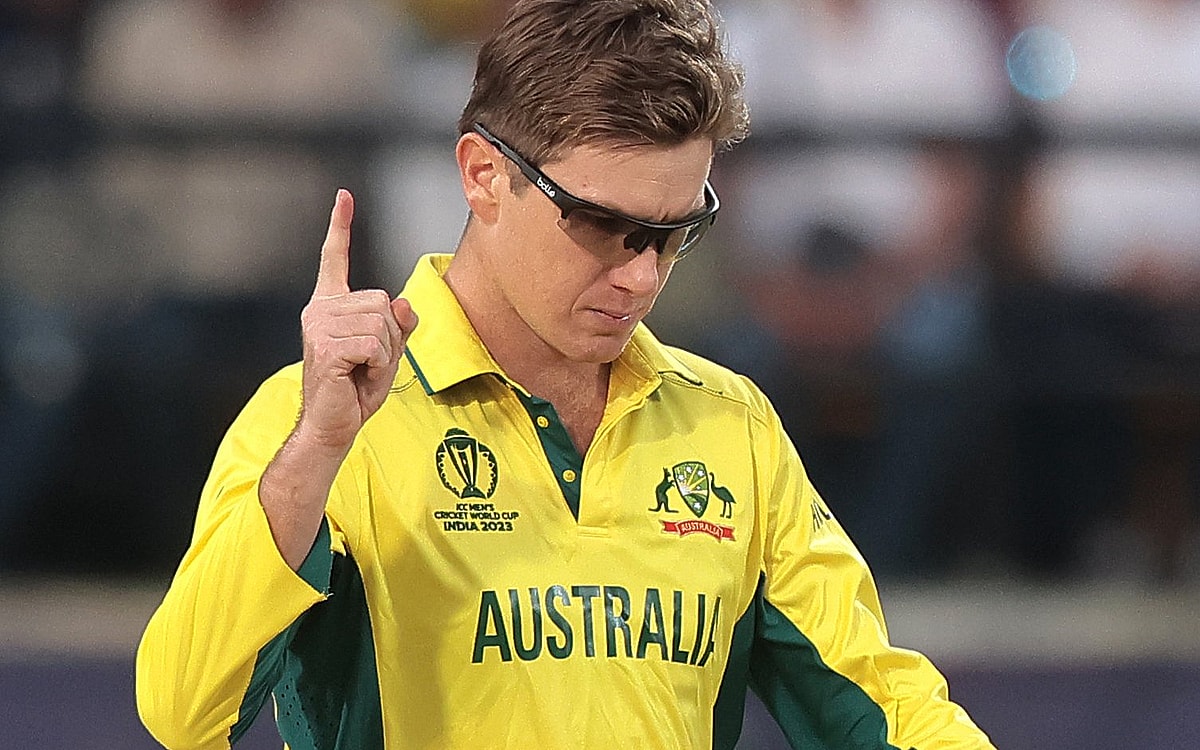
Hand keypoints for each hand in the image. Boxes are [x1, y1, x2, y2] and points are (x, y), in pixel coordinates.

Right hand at [297, 189, 417, 452]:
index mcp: (330, 306)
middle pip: (382, 302)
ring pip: (382, 324)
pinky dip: (379, 365)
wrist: (333, 424)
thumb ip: (399, 325)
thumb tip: (402, 302)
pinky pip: (375, 345)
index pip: (335, 259)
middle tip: (368, 363)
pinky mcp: (325, 346)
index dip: (340, 227)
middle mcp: (320, 310)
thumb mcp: (388, 352)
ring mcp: (319, 327)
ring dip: (385, 353)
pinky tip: (358, 377)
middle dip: (390, 336)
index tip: (343, 196)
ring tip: (361, 370)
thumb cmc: (356, 388)